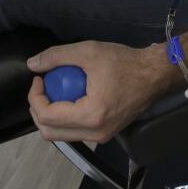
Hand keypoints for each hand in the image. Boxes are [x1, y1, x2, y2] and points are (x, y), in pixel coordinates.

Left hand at [28, 41, 169, 142]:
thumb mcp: (89, 51)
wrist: (155, 74)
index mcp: (90, 115)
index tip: (39, 78)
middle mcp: (95, 133)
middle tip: (42, 87)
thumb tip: (32, 64)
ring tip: (55, 92)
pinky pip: (75, 132)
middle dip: (38, 109)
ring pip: (61, 135)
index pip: (47, 116)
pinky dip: (65, 118)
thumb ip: (57, 56)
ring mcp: (101, 136)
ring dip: (51, 115)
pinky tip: (70, 98)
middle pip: (50, 132)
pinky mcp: (105, 134)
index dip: (35, 97)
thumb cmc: (125, 62)